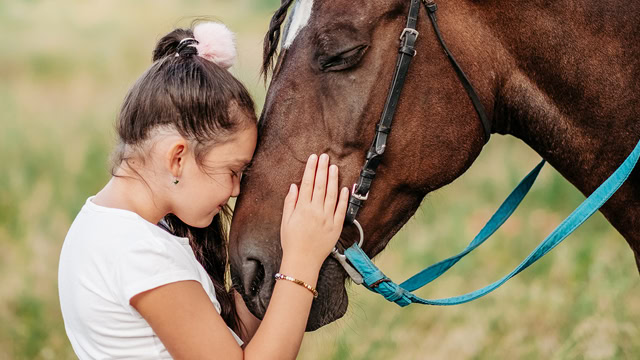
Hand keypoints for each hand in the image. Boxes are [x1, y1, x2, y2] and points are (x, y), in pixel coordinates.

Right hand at [280, 153, 348, 270]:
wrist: (302, 261)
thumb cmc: (291, 242)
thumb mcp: (286, 221)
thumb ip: (290, 202)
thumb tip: (294, 186)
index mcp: (302, 209)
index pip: (308, 183)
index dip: (311, 169)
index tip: (314, 158)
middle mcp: (316, 211)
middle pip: (321, 186)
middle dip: (323, 169)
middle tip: (325, 157)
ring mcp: (327, 219)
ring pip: (332, 195)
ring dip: (334, 180)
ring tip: (334, 167)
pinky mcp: (336, 227)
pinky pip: (341, 210)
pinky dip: (343, 199)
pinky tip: (344, 188)